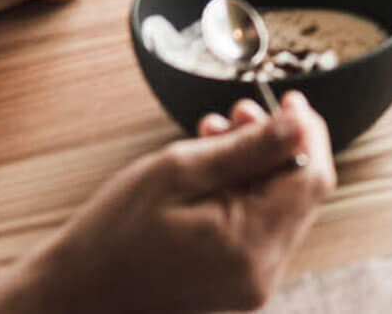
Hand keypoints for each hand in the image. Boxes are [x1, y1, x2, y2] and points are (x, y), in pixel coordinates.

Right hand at [19, 95, 334, 313]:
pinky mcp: (236, 281)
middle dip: (277, 144)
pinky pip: (258, 225)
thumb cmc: (117, 232)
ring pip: (279, 204)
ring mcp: (249, 281)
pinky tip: (211, 167)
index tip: (286, 100)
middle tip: (238, 112)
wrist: (79, 292)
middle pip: (300, 191)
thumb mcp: (181, 170)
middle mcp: (260, 271)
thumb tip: (301, 123)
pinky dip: (243, 189)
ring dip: (257, 163)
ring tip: (215, 134)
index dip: (307, 132)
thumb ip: (249, 148)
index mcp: (250, 246)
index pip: (312, 178)